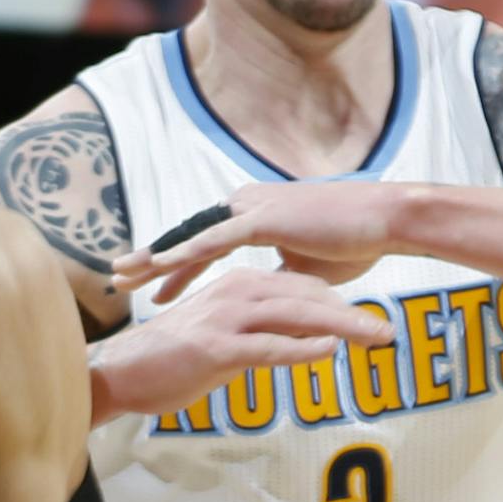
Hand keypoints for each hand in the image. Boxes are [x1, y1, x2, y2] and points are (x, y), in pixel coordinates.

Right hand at [87, 267, 393, 423]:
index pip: (301, 290)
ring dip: (339, 328)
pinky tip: (329, 351)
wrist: (122, 373)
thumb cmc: (169, 360)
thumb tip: (285, 346)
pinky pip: (268, 347)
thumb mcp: (221, 340)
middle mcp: (236, 294)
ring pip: (295, 317)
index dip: (338, 305)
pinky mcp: (217, 348)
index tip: (370, 320)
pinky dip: (300, 348)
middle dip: (350, 315)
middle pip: (306, 298)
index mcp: (239, 287)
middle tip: (386, 331)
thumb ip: (254, 335)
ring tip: (374, 338)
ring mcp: (227, 319)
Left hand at [110, 182, 406, 302]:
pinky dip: (184, 254)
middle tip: (116, 277)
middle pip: (186, 236)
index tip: (147, 284)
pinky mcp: (263, 219)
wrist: (387, 222)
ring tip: (123, 277)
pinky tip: (157, 267)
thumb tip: (266, 294)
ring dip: (155, 258)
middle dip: (150, 259)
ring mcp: (251, 210)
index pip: (203, 242)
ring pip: (191, 237)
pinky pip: (214, 240)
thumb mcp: (304, 270)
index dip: (173, 264)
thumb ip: (277, 277)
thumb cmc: (353, 242)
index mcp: (253, 216)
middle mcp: (245, 207)